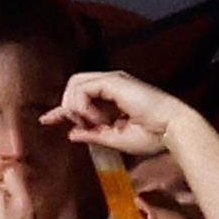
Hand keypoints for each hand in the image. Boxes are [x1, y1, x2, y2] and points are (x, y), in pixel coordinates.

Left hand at [39, 71, 200, 155]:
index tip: (46, 120)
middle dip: (69, 107)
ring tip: (91, 123)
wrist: (172, 128)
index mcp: (114, 97)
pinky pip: (83, 88)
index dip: (62, 110)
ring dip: (75, 106)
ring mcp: (112, 80)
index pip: (80, 97)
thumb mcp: (117, 138)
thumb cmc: (153, 135)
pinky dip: (83, 105)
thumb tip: (71, 133)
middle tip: (83, 126)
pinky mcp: (113, 80)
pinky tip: (98, 119)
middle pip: (73, 86)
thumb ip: (94, 134)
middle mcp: (112, 84)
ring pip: (74, 84)